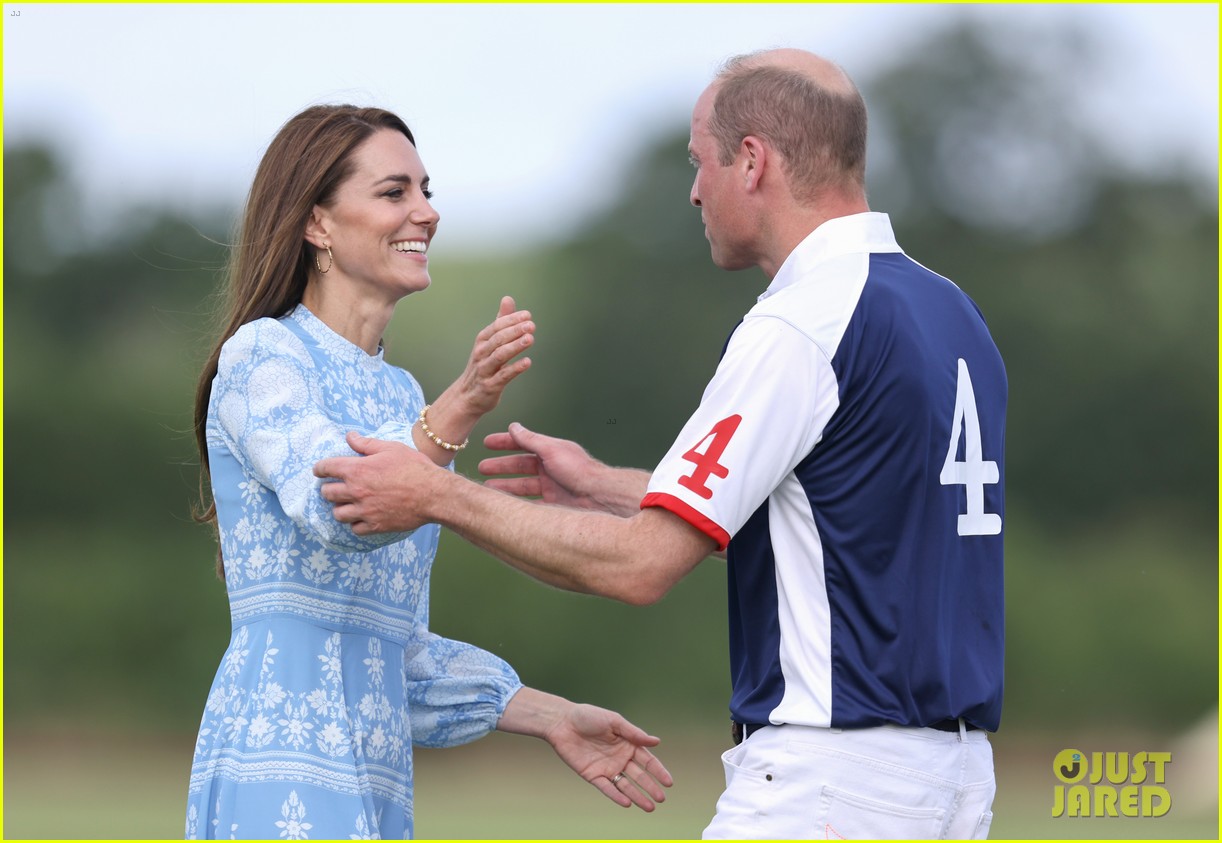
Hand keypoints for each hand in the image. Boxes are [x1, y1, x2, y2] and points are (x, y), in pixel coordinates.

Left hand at [314, 432, 440, 532]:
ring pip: (338, 514)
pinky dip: (355, 523)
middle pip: (327, 493)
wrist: (433, 494)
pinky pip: (355, 529)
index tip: (319, 470)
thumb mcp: (391, 448)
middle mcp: (356, 491)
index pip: (326, 468)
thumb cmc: (414, 467)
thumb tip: (350, 436)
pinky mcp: (375, 525)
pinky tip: (361, 517)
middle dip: (328, 488)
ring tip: (346, 504)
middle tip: (334, 487)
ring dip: (340, 508)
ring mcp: (365, 511)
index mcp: (357, 470)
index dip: (319, 468)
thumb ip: (366, 444)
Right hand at [454, 296, 534, 417]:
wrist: (467, 396)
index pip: (497, 327)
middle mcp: (481, 354)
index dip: (511, 320)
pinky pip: (503, 376)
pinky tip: (527, 362)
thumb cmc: (483, 365)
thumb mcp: (489, 342)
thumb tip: (508, 299)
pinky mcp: (490, 386)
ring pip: (499, 356)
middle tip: (531, 325)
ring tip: (530, 339)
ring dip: (515, 346)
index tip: (527, 315)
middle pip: (498, 339)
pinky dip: (515, 368)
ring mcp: (485, 370)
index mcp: (482, 341)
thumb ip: (501, 322)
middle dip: (515, 330)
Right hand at [479, 423, 602, 508]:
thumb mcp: (551, 450)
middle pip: (520, 466)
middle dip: (501, 466)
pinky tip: (504, 506)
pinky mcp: (553, 505)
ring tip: (487, 488)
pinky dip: (517, 505)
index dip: (504, 443)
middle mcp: (550, 468)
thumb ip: (530, 439)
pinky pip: (530, 505)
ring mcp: (551, 487)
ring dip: (505, 486)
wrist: (598, 496)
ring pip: (522, 486)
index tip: (487, 443)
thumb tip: (514, 426)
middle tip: (481, 468)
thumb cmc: (578, 470)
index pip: (523, 444)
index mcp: (550, 452)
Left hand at [544, 703, 673, 811]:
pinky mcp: (592, 775)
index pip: (647, 761)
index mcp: (627, 744)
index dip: (658, 771)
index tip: (668, 782)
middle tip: (661, 798)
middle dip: (650, 787)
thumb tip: (656, 742)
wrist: (561, 722)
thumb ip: (633, 733)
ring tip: (650, 807)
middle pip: (639, 776)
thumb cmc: (588, 717)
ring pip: (625, 785)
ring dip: (637, 796)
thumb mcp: (613, 722)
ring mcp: (607, 768)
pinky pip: (606, 788)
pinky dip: (616, 796)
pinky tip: (627, 803)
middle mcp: (619, 758)